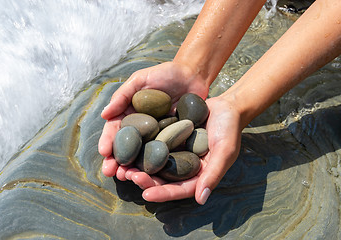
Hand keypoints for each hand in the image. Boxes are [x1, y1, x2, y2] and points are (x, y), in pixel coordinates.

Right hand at [98, 61, 208, 179]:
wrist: (193, 75)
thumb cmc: (165, 73)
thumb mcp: (141, 80)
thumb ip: (123, 95)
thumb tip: (104, 115)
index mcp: (130, 113)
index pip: (115, 129)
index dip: (108, 141)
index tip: (103, 153)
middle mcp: (141, 127)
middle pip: (127, 146)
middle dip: (116, 160)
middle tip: (110, 172)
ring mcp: (157, 135)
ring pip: (142, 154)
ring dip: (132, 167)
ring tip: (125, 177)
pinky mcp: (173, 139)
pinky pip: (163, 154)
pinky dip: (156, 165)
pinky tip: (150, 174)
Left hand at [124, 96, 241, 204]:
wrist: (226, 106)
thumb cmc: (229, 129)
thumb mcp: (224, 151)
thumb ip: (213, 174)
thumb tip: (200, 199)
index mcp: (198, 175)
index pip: (179, 189)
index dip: (163, 194)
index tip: (146, 195)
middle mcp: (184, 166)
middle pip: (162, 179)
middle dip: (145, 180)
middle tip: (128, 176)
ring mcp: (175, 152)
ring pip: (154, 164)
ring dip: (138, 166)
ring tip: (123, 166)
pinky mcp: (168, 138)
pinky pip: (153, 145)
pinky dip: (141, 147)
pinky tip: (127, 145)